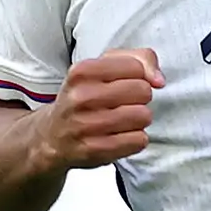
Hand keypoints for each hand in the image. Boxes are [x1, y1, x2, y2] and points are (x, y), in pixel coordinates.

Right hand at [36, 49, 161, 171]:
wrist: (51, 137)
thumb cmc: (82, 99)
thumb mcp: (102, 69)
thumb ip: (138, 60)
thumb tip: (158, 79)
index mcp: (82, 71)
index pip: (136, 66)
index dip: (139, 76)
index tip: (127, 83)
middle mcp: (81, 97)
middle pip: (143, 91)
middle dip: (140, 98)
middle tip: (123, 104)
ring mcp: (86, 125)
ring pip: (143, 116)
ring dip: (138, 120)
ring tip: (122, 121)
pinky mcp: (95, 150)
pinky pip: (139, 140)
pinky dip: (135, 139)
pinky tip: (120, 137)